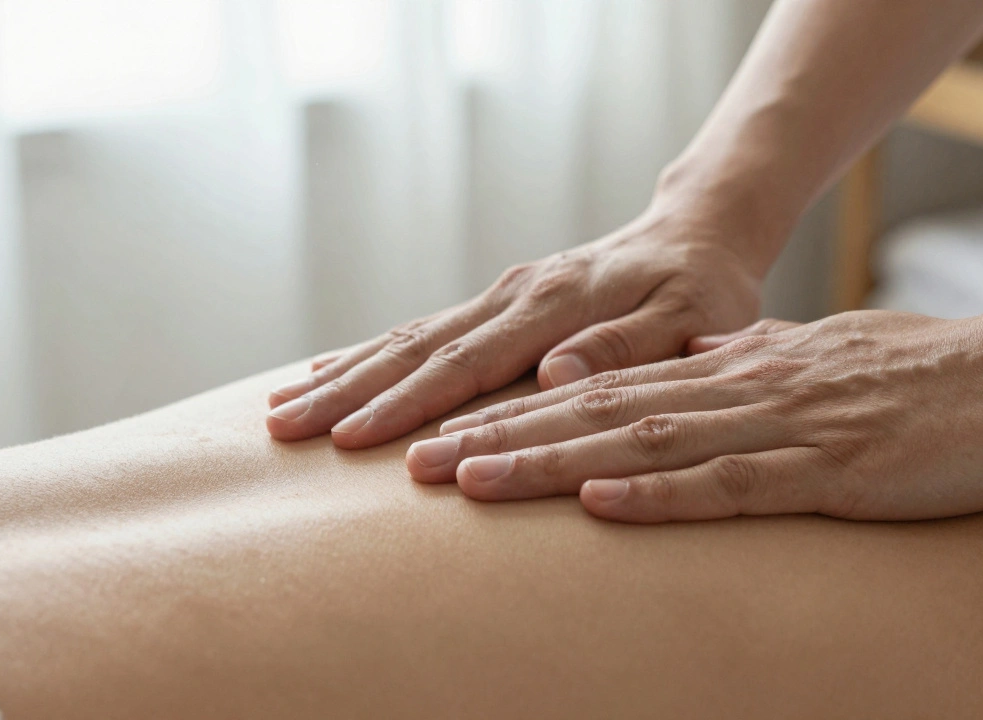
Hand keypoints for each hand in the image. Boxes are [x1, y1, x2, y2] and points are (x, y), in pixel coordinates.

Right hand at [265, 207, 766, 446]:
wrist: (696, 235)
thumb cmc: (702, 289)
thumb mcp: (691, 319)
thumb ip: (627, 346)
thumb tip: (554, 373)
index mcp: (556, 305)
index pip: (468, 364)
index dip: (409, 406)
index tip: (352, 441)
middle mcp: (516, 295)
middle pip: (417, 348)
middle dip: (348, 393)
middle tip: (282, 431)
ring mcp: (501, 296)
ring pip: (407, 338)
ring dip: (343, 374)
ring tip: (279, 409)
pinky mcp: (498, 303)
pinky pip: (422, 331)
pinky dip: (369, 355)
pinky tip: (326, 372)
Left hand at [406, 309, 982, 521]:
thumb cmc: (924, 379)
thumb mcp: (819, 362)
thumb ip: (751, 366)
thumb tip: (693, 368)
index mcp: (732, 370)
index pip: (607, 390)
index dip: (523, 413)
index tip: (452, 435)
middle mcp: (740, 389)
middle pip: (599, 414)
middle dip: (505, 438)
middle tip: (419, 462)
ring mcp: (784, 427)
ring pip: (645, 445)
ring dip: (554, 464)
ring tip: (473, 480)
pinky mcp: (833, 472)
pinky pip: (734, 485)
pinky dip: (663, 496)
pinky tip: (600, 506)